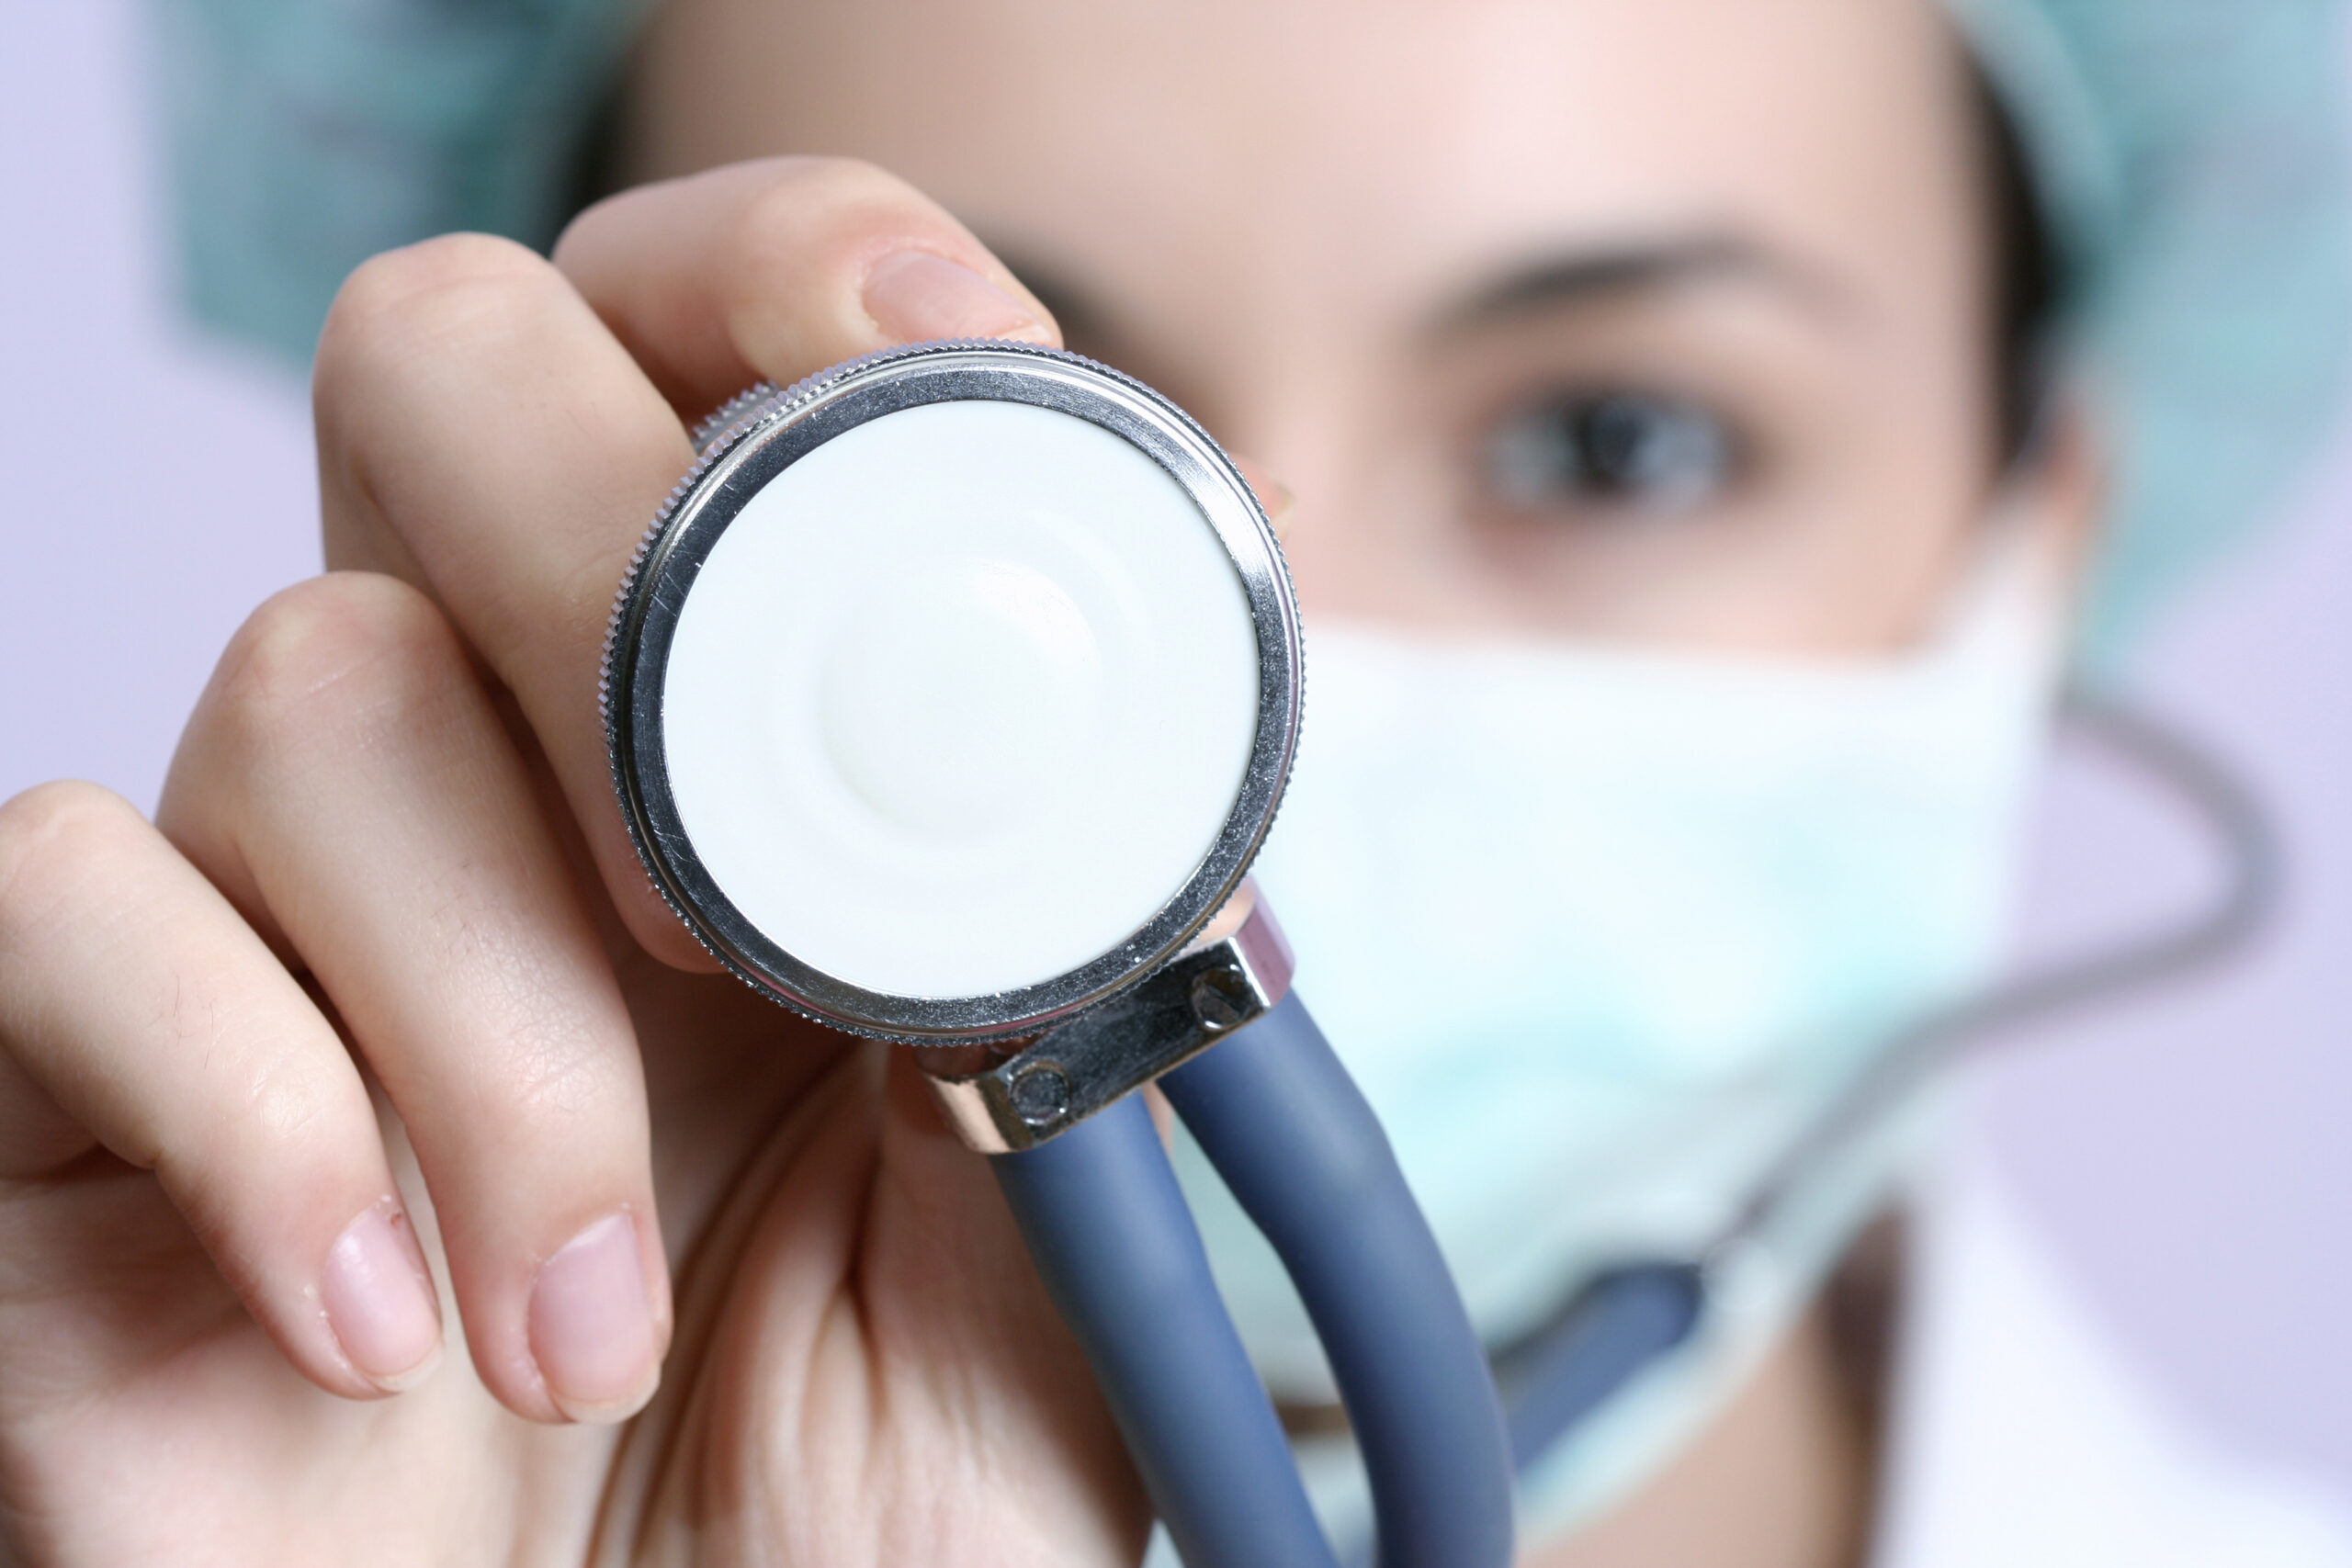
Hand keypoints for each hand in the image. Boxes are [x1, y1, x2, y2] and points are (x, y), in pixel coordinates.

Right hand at [0, 159, 1146, 1566]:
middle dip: (612, 571)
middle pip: (453, 377)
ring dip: (496, 1019)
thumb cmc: (860, 1520)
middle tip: (725, 910)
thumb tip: (1148, 755)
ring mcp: (277, 910)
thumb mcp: (1050, 1243)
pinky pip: (62, 901)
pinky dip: (261, 1104)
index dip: (798, 290)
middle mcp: (503, 779)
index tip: (938, 382)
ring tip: (590, 1319)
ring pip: (306, 683)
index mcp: (751, 771)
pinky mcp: (67, 1080)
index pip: (708, 359)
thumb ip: (1082, 985)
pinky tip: (377, 1327)